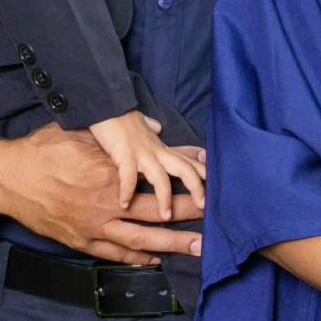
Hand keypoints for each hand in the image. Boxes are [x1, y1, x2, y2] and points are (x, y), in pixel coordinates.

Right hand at [0, 124, 204, 264]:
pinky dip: (136, 258)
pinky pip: (114, 253)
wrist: (6, 178)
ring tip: (195, 249)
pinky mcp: (79, 241)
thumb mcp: (80, 132)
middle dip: (186, 219)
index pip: (155, 179)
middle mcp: (105, 204)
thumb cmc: (41, 150)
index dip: (181, 182)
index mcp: (109, 174)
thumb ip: (118, 131)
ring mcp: (92, 226)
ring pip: (140, 241)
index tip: (207, 184)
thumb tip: (153, 125)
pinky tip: (155, 260)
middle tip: (213, 226)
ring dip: (170, 246)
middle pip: (156, 214)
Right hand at [89, 110, 206, 218]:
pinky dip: (127, 191)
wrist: (106, 104)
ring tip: (166, 216)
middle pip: (183, 169)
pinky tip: (125, 204)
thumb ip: (151, 127)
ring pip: (160, 177)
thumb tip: (158, 128)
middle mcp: (156, 151)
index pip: (186, 160)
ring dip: (164, 198)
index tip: (215, 185)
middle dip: (196, 187)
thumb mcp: (142, 123)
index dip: (202, 172)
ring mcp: (141, 153)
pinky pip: (128, 176)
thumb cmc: (122, 117)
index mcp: (160, 147)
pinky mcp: (123, 154)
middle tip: (204, 206)